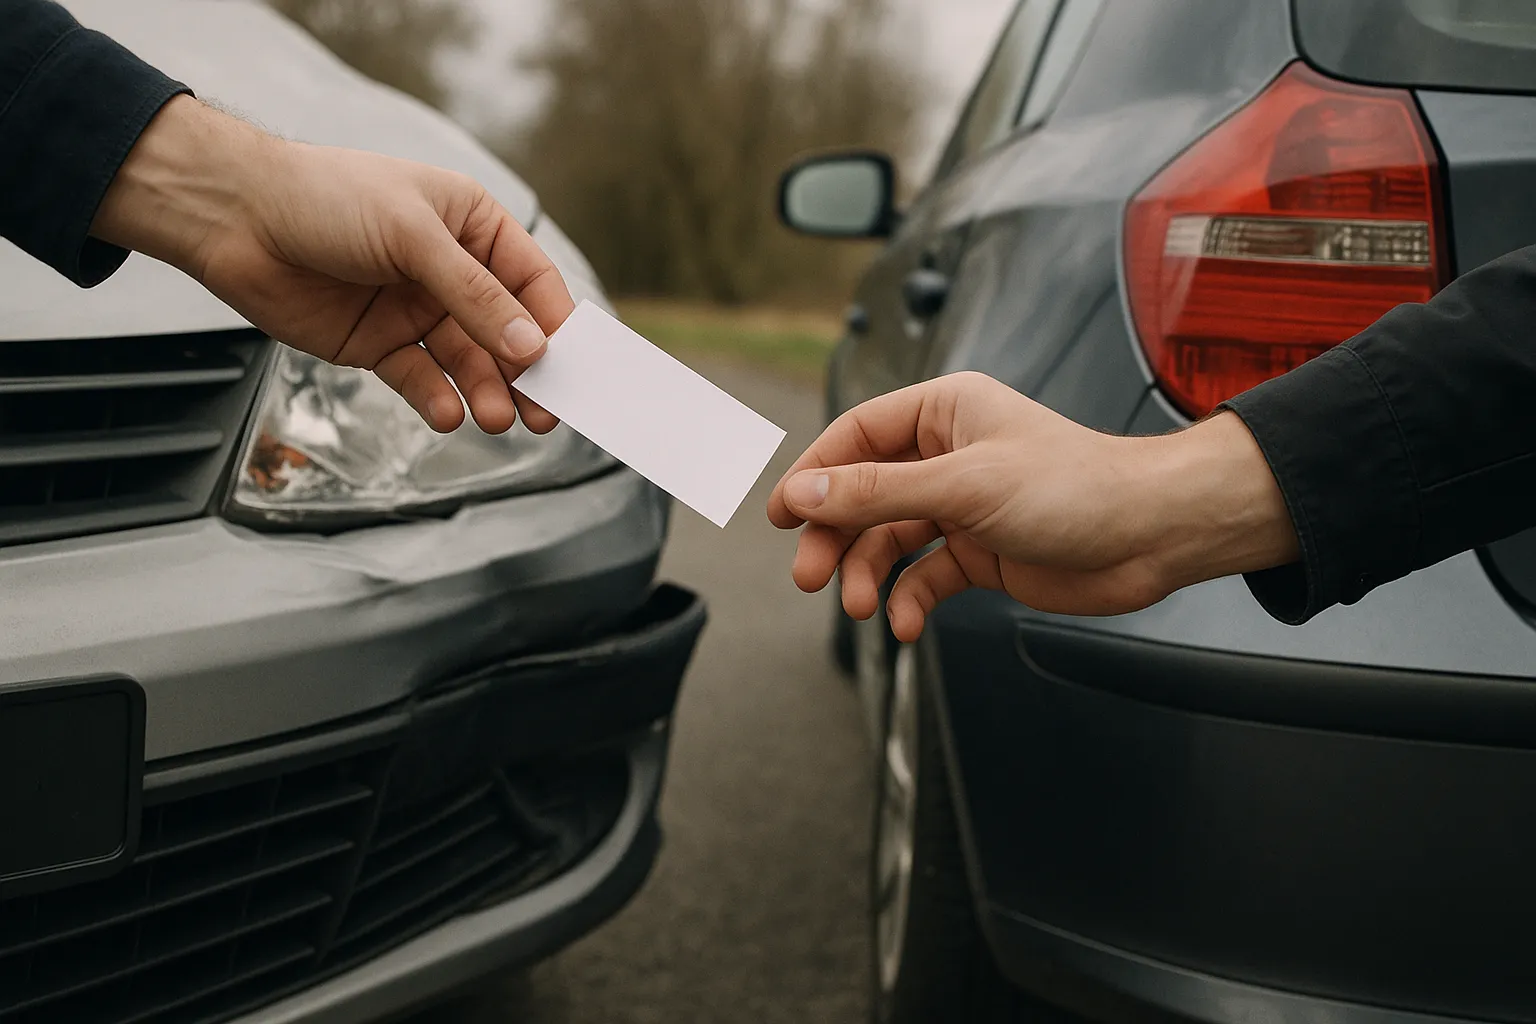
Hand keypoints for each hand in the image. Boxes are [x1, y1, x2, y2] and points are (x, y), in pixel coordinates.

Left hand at [92, 95, 568, 433]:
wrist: (234, 219)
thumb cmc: (324, 198)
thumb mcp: (412, 236)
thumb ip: (474, 296)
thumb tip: (531, 345)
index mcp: (471, 225)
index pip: (532, 280)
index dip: (554, 324)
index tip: (573, 365)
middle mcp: (450, 271)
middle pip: (507, 330)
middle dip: (528, 372)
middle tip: (545, 411)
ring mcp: (416, 309)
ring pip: (468, 361)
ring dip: (486, 390)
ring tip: (495, 418)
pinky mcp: (379, 344)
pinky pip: (421, 379)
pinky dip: (438, 399)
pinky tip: (450, 414)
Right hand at [767, 372, 1298, 640]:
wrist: (1152, 535)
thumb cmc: (1078, 487)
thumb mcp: (963, 486)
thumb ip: (877, 492)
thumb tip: (805, 491)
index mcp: (944, 412)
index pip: (856, 437)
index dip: (814, 475)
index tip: (781, 515)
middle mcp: (949, 454)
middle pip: (864, 494)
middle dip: (835, 536)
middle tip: (810, 574)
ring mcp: (963, 505)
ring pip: (890, 539)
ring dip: (868, 574)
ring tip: (860, 605)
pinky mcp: (981, 551)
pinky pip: (925, 575)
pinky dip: (910, 599)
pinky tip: (906, 621)